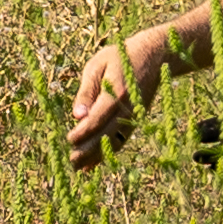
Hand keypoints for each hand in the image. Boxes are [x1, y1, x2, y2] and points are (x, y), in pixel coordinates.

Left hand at [66, 34, 164, 169]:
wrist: (154, 56)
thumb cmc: (120, 57)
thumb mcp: (97, 65)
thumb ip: (86, 92)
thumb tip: (77, 116)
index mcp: (116, 93)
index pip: (96, 120)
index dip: (82, 133)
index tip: (68, 141)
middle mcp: (128, 108)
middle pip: (106, 136)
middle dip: (87, 151)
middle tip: (71, 163)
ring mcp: (135, 116)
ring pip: (115, 142)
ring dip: (97, 156)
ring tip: (80, 167)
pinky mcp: (137, 120)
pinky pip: (122, 140)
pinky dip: (109, 152)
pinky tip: (96, 161)